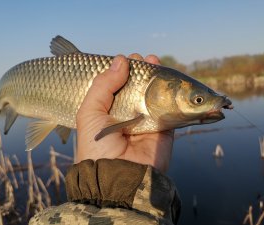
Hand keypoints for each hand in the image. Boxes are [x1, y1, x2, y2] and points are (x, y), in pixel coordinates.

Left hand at [76, 54, 173, 172]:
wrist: (118, 176)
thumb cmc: (98, 146)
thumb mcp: (89, 113)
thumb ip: (102, 85)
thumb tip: (121, 60)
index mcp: (110, 109)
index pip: (119, 85)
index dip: (125, 71)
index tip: (129, 59)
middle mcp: (129, 113)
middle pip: (139, 87)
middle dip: (143, 71)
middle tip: (145, 59)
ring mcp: (147, 119)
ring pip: (156, 93)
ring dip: (158, 77)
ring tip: (155, 62)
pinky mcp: (164, 127)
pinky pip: (172, 108)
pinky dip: (174, 94)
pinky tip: (173, 80)